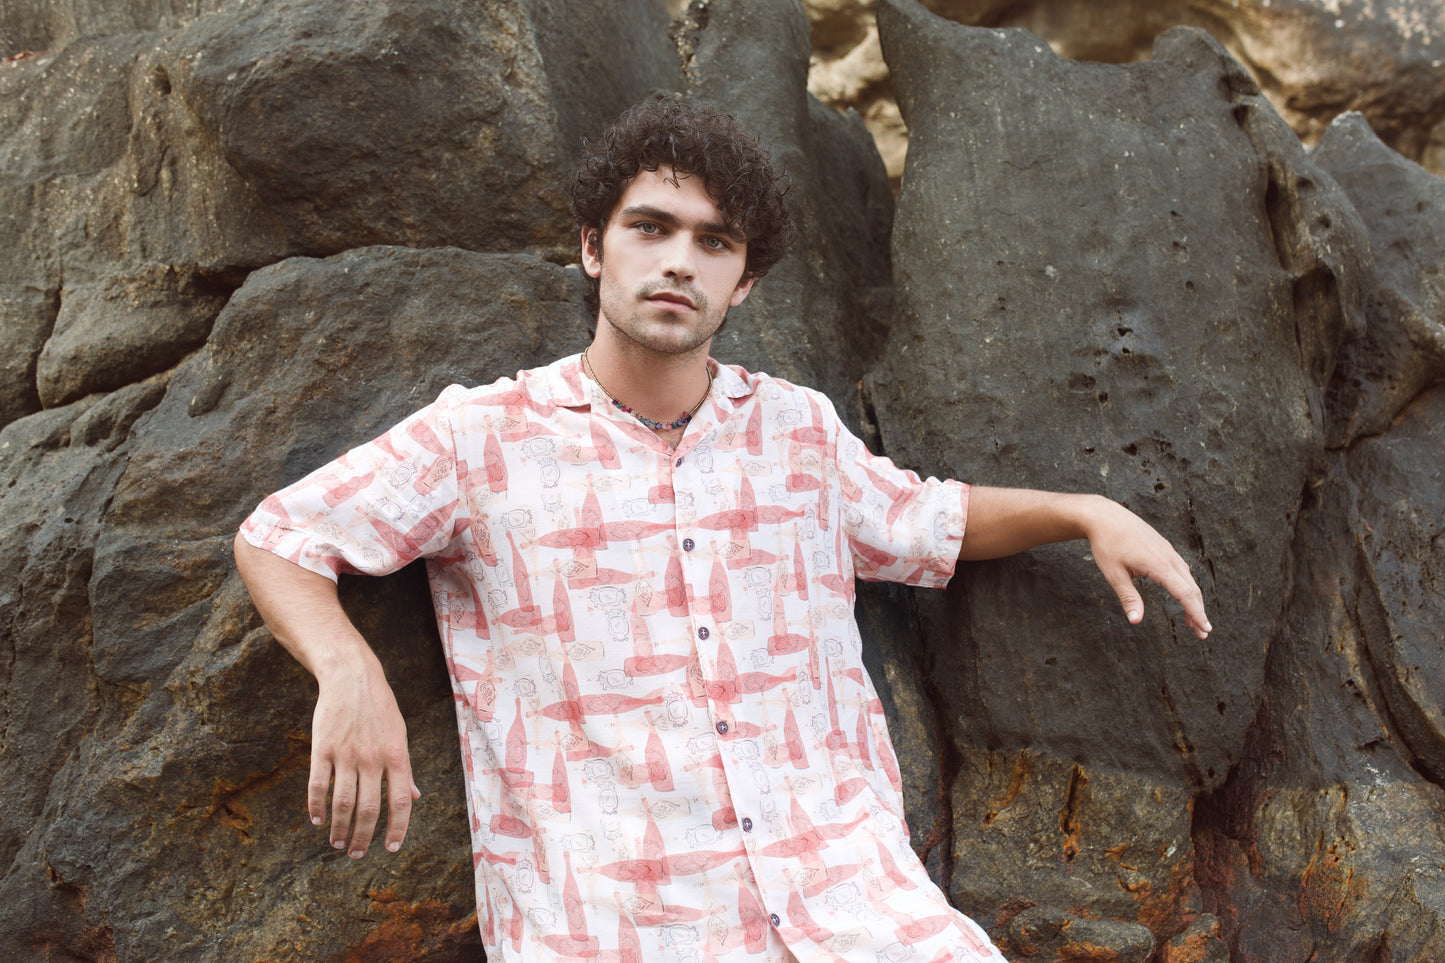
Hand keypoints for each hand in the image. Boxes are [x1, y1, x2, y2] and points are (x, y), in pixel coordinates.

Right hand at [309, 655, 419, 857]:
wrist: (351, 677)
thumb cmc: (380, 708)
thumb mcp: (400, 735)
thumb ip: (405, 768)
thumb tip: (415, 797)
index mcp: (397, 755)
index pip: (401, 801)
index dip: (397, 828)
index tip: (390, 848)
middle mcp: (373, 758)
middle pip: (369, 809)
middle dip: (363, 837)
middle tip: (355, 854)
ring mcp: (346, 754)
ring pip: (342, 803)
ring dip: (339, 828)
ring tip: (337, 843)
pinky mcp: (322, 748)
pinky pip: (318, 785)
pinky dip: (316, 807)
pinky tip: (317, 820)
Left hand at [1082, 497, 1211, 639]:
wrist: (1105, 516)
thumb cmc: (1107, 545)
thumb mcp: (1114, 574)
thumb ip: (1128, 597)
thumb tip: (1135, 620)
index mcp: (1158, 564)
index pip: (1184, 593)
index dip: (1196, 613)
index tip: (1205, 629)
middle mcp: (1168, 556)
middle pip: (1192, 588)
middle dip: (1199, 611)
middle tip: (1202, 634)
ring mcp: (1167, 550)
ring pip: (1188, 578)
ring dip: (1193, 600)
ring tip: (1192, 621)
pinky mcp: (1163, 547)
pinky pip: (1181, 569)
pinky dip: (1186, 586)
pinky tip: (1182, 595)